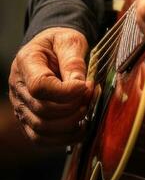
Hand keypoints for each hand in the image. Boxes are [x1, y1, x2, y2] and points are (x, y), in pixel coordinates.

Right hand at [9, 28, 92, 144]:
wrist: (51, 49)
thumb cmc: (60, 44)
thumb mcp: (69, 41)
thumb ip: (74, 62)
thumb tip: (80, 86)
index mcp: (26, 62)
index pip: (39, 86)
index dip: (66, 92)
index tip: (86, 86)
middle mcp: (18, 87)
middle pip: (42, 110)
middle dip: (73, 107)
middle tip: (92, 95)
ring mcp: (21, 106)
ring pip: (41, 129)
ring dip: (70, 124)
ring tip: (87, 109)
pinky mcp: (29, 120)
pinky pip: (41, 139)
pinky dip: (64, 138)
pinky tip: (82, 126)